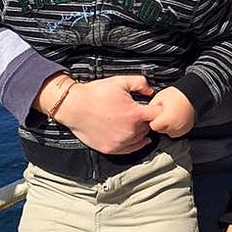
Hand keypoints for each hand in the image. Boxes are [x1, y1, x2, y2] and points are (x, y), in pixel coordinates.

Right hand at [38, 74, 156, 154]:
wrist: (74, 106)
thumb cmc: (96, 93)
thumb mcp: (120, 81)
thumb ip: (140, 83)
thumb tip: (151, 91)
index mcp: (135, 114)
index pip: (157, 115)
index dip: (156, 109)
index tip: (152, 107)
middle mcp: (130, 131)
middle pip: (149, 127)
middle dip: (147, 120)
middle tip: (141, 113)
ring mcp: (120, 142)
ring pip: (141, 138)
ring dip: (140, 131)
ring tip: (133, 122)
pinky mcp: (111, 149)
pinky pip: (130, 149)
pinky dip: (134, 143)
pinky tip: (134, 137)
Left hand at [146, 86, 195, 137]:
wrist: (193, 94)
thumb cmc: (178, 94)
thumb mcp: (159, 97)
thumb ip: (151, 107)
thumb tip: (145, 112)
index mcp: (167, 119)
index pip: (153, 126)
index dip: (152, 119)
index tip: (153, 115)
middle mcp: (175, 127)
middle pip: (160, 130)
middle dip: (159, 122)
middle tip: (163, 112)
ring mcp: (181, 130)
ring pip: (167, 132)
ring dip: (166, 125)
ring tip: (170, 114)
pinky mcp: (186, 130)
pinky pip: (176, 132)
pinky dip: (174, 127)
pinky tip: (175, 117)